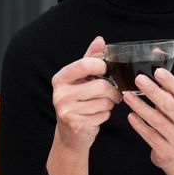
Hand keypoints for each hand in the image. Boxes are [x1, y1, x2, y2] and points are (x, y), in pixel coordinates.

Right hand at [50, 36, 121, 153]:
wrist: (70, 134)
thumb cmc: (79, 101)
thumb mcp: (82, 77)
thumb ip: (91, 58)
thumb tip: (100, 40)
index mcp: (61, 78)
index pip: (85, 64)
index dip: (102, 66)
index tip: (106, 71)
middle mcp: (60, 94)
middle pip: (100, 86)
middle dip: (112, 91)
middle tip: (113, 94)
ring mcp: (66, 111)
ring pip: (104, 102)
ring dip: (109, 104)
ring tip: (102, 105)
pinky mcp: (76, 125)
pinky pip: (103, 115)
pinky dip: (105, 115)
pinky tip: (97, 116)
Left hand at [123, 68, 173, 174]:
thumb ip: (170, 87)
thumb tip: (156, 62)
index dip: (170, 81)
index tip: (157, 71)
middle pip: (169, 105)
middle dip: (152, 91)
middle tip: (139, 79)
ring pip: (157, 120)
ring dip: (140, 106)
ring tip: (128, 96)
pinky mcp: (166, 151)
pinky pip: (150, 135)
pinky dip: (139, 125)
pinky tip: (131, 115)